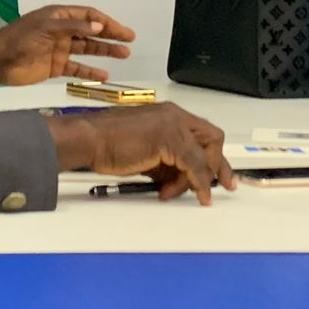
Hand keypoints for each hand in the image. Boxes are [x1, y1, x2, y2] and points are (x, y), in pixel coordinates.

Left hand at [0, 5, 134, 85]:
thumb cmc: (19, 39)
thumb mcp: (46, 28)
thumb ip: (73, 27)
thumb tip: (99, 25)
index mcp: (59, 16)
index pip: (88, 15)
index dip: (106, 22)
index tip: (122, 31)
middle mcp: (62, 31)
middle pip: (91, 31)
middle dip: (110, 35)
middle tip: (129, 40)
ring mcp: (59, 49)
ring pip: (87, 49)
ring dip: (104, 51)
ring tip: (124, 54)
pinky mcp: (55, 66)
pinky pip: (77, 67)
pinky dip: (90, 71)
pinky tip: (104, 75)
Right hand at [45, 102, 234, 205]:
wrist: (89, 139)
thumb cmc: (107, 143)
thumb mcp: (145, 152)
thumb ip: (166, 160)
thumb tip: (181, 179)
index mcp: (168, 115)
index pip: (203, 134)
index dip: (214, 156)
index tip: (218, 176)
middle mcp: (174, 115)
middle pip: (212, 139)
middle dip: (218, 166)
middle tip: (219, 187)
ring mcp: (173, 125)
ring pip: (204, 155)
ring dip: (195, 180)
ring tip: (171, 191)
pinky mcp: (169, 138)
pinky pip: (195, 164)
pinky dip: (197, 182)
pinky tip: (191, 193)